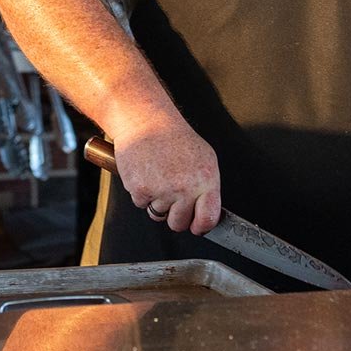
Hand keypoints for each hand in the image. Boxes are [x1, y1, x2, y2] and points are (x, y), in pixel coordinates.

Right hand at [113, 118, 221, 235]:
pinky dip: (141, 194)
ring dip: (157, 203)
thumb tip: (208, 211)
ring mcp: (163, 191)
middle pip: (179, 224)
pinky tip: (146, 174)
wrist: (147, 123)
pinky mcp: (141, 190)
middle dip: (175, 217)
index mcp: (206, 180)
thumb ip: (207, 187)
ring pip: (158, 215)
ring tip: (159, 178)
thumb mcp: (204, 159)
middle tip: (172, 198)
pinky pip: (141, 205)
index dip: (201, 227)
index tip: (197, 227)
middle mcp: (186, 188)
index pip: (208, 219)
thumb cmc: (175, 139)